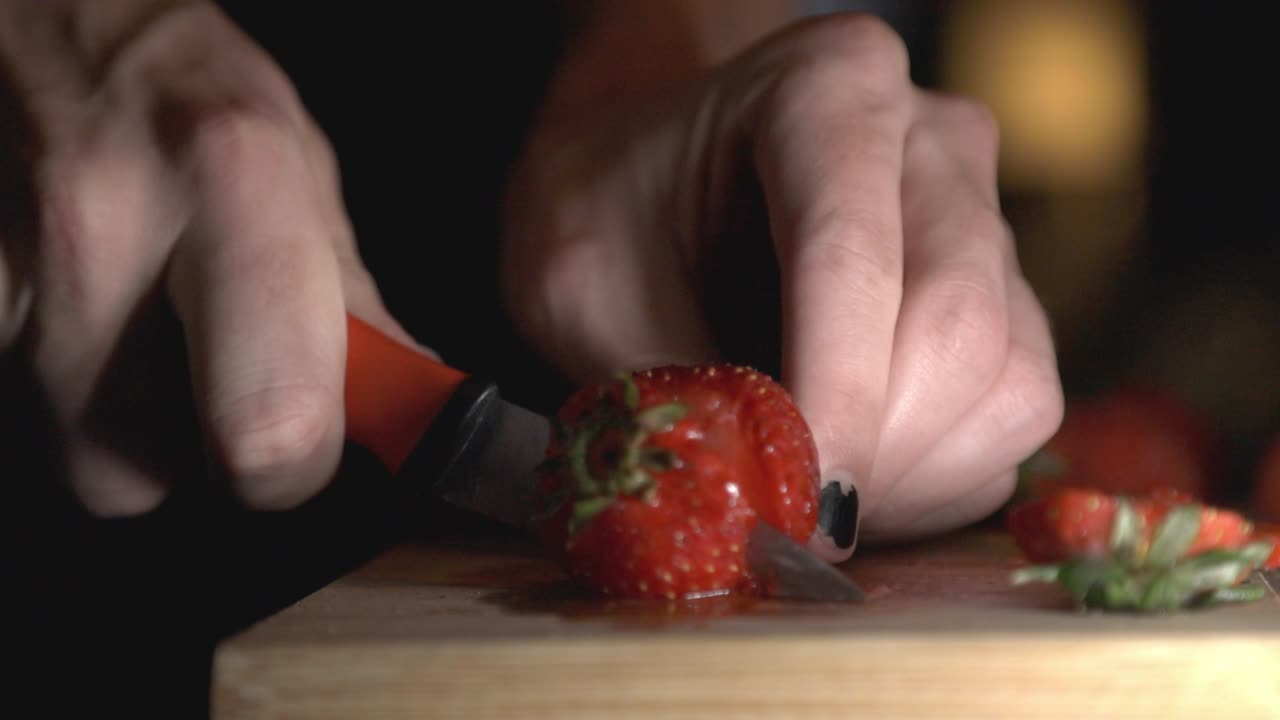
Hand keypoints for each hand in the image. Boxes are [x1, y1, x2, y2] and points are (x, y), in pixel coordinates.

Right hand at [0, 1, 413, 515]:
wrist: (47, 23)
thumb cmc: (190, 95)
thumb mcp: (303, 172)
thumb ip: (352, 305)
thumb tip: (402, 412)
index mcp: (235, 186)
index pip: (268, 424)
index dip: (294, 467)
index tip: (308, 446)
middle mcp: (103, 227)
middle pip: (136, 474)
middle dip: (192, 461)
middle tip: (215, 386)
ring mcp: (4, 268)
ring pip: (68, 458)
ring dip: (119, 428)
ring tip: (142, 331)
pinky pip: (21, 410)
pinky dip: (64, 395)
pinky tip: (86, 319)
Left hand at [501, 13, 1064, 559]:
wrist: (654, 172)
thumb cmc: (611, 206)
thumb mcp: (579, 276)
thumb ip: (668, 383)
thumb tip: (759, 503)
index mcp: (825, 88)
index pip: (852, 257)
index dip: (833, 397)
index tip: (799, 506)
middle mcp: (933, 143)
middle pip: (958, 326)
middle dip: (876, 452)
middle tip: (792, 517)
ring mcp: (984, 219)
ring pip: (1009, 383)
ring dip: (912, 478)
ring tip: (811, 494)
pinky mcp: (1005, 297)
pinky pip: (1011, 418)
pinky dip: (936, 480)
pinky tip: (851, 473)